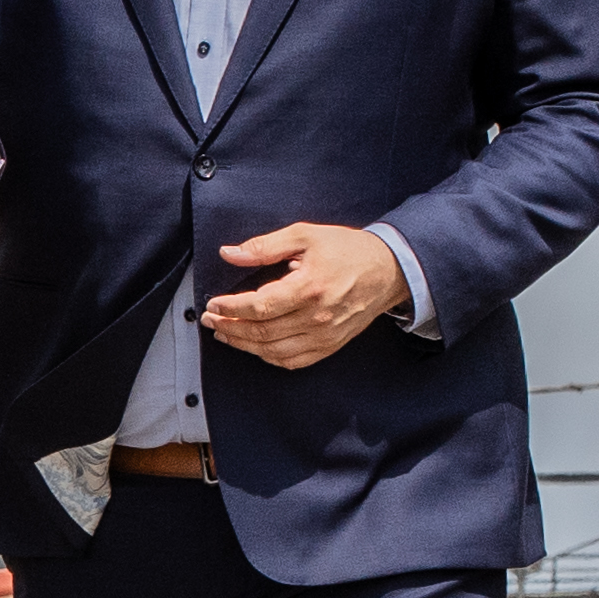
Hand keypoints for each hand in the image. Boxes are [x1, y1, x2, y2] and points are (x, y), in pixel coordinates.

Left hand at [198, 222, 408, 369]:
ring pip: (274, 351)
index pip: (259, 307)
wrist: (387, 269)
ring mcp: (325, 335)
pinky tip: (254, 347)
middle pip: (262, 332)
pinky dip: (269, 357)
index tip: (213, 305)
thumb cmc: (346, 250)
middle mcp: (317, 317)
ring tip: (225, 334)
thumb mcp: (304, 236)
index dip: (231, 309)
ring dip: (244, 345)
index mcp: (309, 287)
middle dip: (230, 328)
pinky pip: (293, 361)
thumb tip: (229, 253)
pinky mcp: (331, 345)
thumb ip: (264, 246)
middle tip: (211, 320)